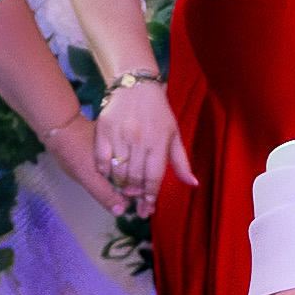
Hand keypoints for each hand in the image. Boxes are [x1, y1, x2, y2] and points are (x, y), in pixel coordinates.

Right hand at [90, 76, 191, 210]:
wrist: (135, 86)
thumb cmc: (158, 113)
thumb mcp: (174, 135)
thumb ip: (181, 162)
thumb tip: (193, 184)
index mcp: (159, 142)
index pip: (153, 177)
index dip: (150, 196)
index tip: (148, 207)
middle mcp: (139, 139)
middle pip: (135, 178)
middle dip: (136, 194)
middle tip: (135, 199)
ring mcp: (120, 135)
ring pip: (118, 172)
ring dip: (121, 185)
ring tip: (124, 188)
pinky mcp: (103, 130)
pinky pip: (101, 160)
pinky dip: (104, 171)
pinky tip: (109, 174)